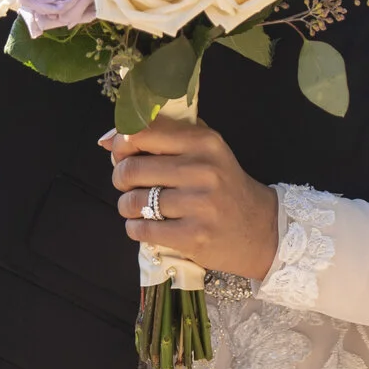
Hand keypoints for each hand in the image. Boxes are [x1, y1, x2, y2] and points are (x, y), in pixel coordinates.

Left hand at [104, 115, 278, 280]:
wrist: (261, 229)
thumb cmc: (224, 185)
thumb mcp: (204, 150)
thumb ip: (162, 136)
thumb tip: (106, 140)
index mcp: (203, 141)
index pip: (142, 132)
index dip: (121, 144)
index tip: (123, 154)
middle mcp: (202, 169)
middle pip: (131, 169)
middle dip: (120, 178)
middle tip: (128, 184)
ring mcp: (199, 204)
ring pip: (133, 201)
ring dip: (126, 206)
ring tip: (136, 207)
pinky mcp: (194, 236)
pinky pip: (143, 229)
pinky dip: (135, 228)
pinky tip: (144, 226)